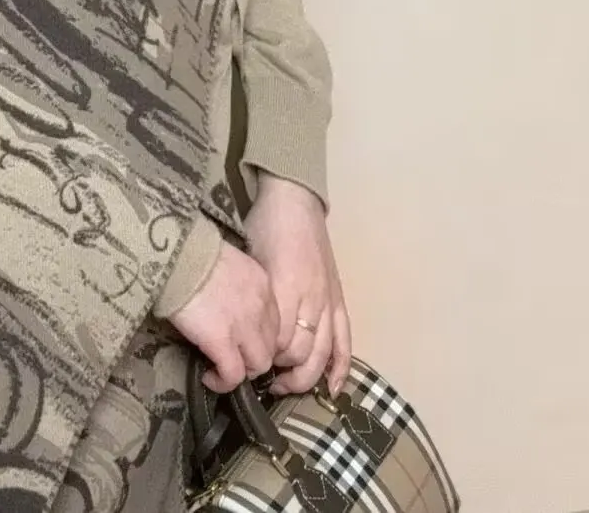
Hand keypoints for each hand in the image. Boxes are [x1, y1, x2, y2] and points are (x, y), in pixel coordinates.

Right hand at [165, 239, 279, 393]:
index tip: (243, 340)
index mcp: (262, 284)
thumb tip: (227, 304)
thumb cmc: (193, 253)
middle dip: (255, 357)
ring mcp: (244, 327)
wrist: (177, 255)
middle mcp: (261, 306)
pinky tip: (209, 378)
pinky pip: (233, 375)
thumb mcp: (228, 263)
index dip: (260, 336)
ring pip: (259, 365)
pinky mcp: (222, 342)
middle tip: (234, 358)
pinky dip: (223, 383)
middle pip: (272, 346)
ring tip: (223, 371)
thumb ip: (237, 285)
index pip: (275, 322)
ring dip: (243, 372)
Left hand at [243, 174, 351, 396]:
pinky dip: (340, 368)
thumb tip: (244, 333)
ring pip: (322, 353)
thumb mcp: (251, 260)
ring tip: (282, 385)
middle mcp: (311, 298)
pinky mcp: (338, 299)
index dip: (260, 357)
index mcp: (286, 286)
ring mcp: (328, 300)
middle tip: (259, 378)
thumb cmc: (264, 226)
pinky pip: (345, 340)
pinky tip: (332, 389)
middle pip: (300, 353)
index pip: (276, 340)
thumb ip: (254, 298)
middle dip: (279, 372)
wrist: (293, 200)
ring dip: (304, 376)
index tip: (243, 362)